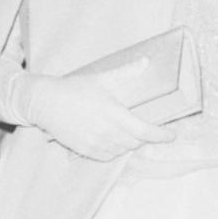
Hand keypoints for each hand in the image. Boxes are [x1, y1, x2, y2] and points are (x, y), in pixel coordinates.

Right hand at [20, 69, 174, 160]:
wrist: (45, 103)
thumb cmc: (74, 88)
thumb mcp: (102, 78)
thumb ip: (126, 72)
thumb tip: (146, 62)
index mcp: (115, 115)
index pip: (145, 131)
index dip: (162, 135)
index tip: (172, 135)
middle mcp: (107, 133)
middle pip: (135, 142)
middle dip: (144, 136)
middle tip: (146, 128)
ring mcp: (95, 144)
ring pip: (122, 150)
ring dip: (129, 143)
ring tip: (128, 132)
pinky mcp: (85, 150)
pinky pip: (107, 156)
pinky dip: (115, 150)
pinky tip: (113, 140)